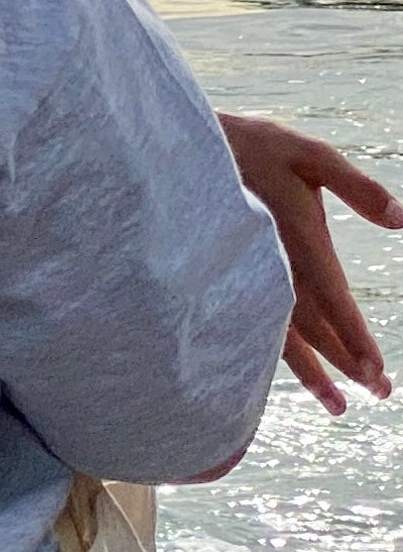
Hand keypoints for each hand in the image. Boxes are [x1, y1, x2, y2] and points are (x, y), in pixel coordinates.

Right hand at [221, 112, 398, 413]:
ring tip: (338, 406)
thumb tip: (401, 219)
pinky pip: (256, 325)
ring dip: (312, 372)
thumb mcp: (305, 152)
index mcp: (296, 237)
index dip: (351, 336)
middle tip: (379, 392)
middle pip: (312, 327)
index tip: (373, 372)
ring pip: (282, 335)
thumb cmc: (248, 146)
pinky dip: (278, 356)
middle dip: (345, 362)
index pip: (331, 298)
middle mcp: (271, 266)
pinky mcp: (232, 277)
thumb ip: (354, 186)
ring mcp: (248, 275)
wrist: (173, 153)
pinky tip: (290, 374)